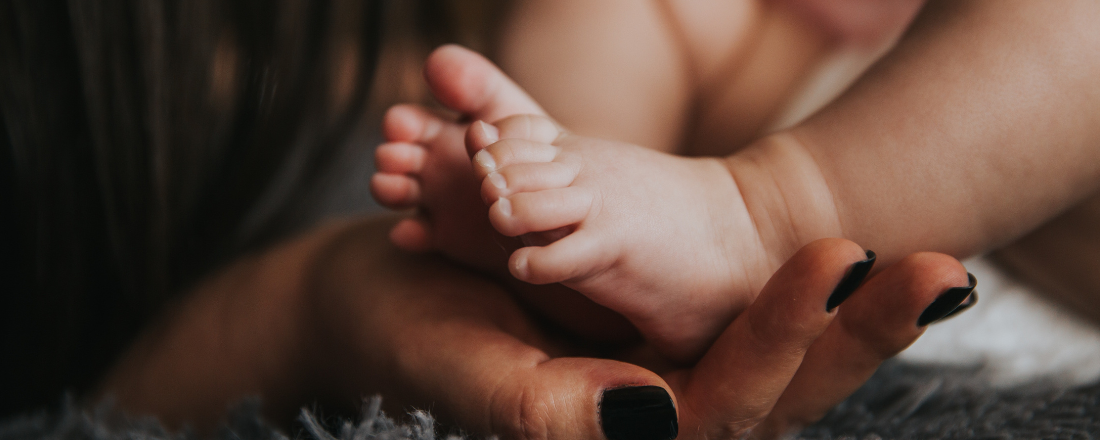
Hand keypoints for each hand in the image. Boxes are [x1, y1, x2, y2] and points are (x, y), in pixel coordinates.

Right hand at [312, 219, 974, 438]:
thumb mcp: (472, 371)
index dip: (787, 333)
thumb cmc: (414, 338)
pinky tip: (862, 267)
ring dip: (858, 320)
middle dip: (861, 335)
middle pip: (782, 392)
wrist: (387, 300)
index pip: (727, 405)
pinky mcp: (663, 346)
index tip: (842, 257)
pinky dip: (807, 299)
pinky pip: (749, 329)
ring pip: (782, 363)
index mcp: (618, 437)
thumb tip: (657, 415)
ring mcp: (666, 385)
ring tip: (934, 268)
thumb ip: (551, 411)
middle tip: (943, 270)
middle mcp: (657, 423)